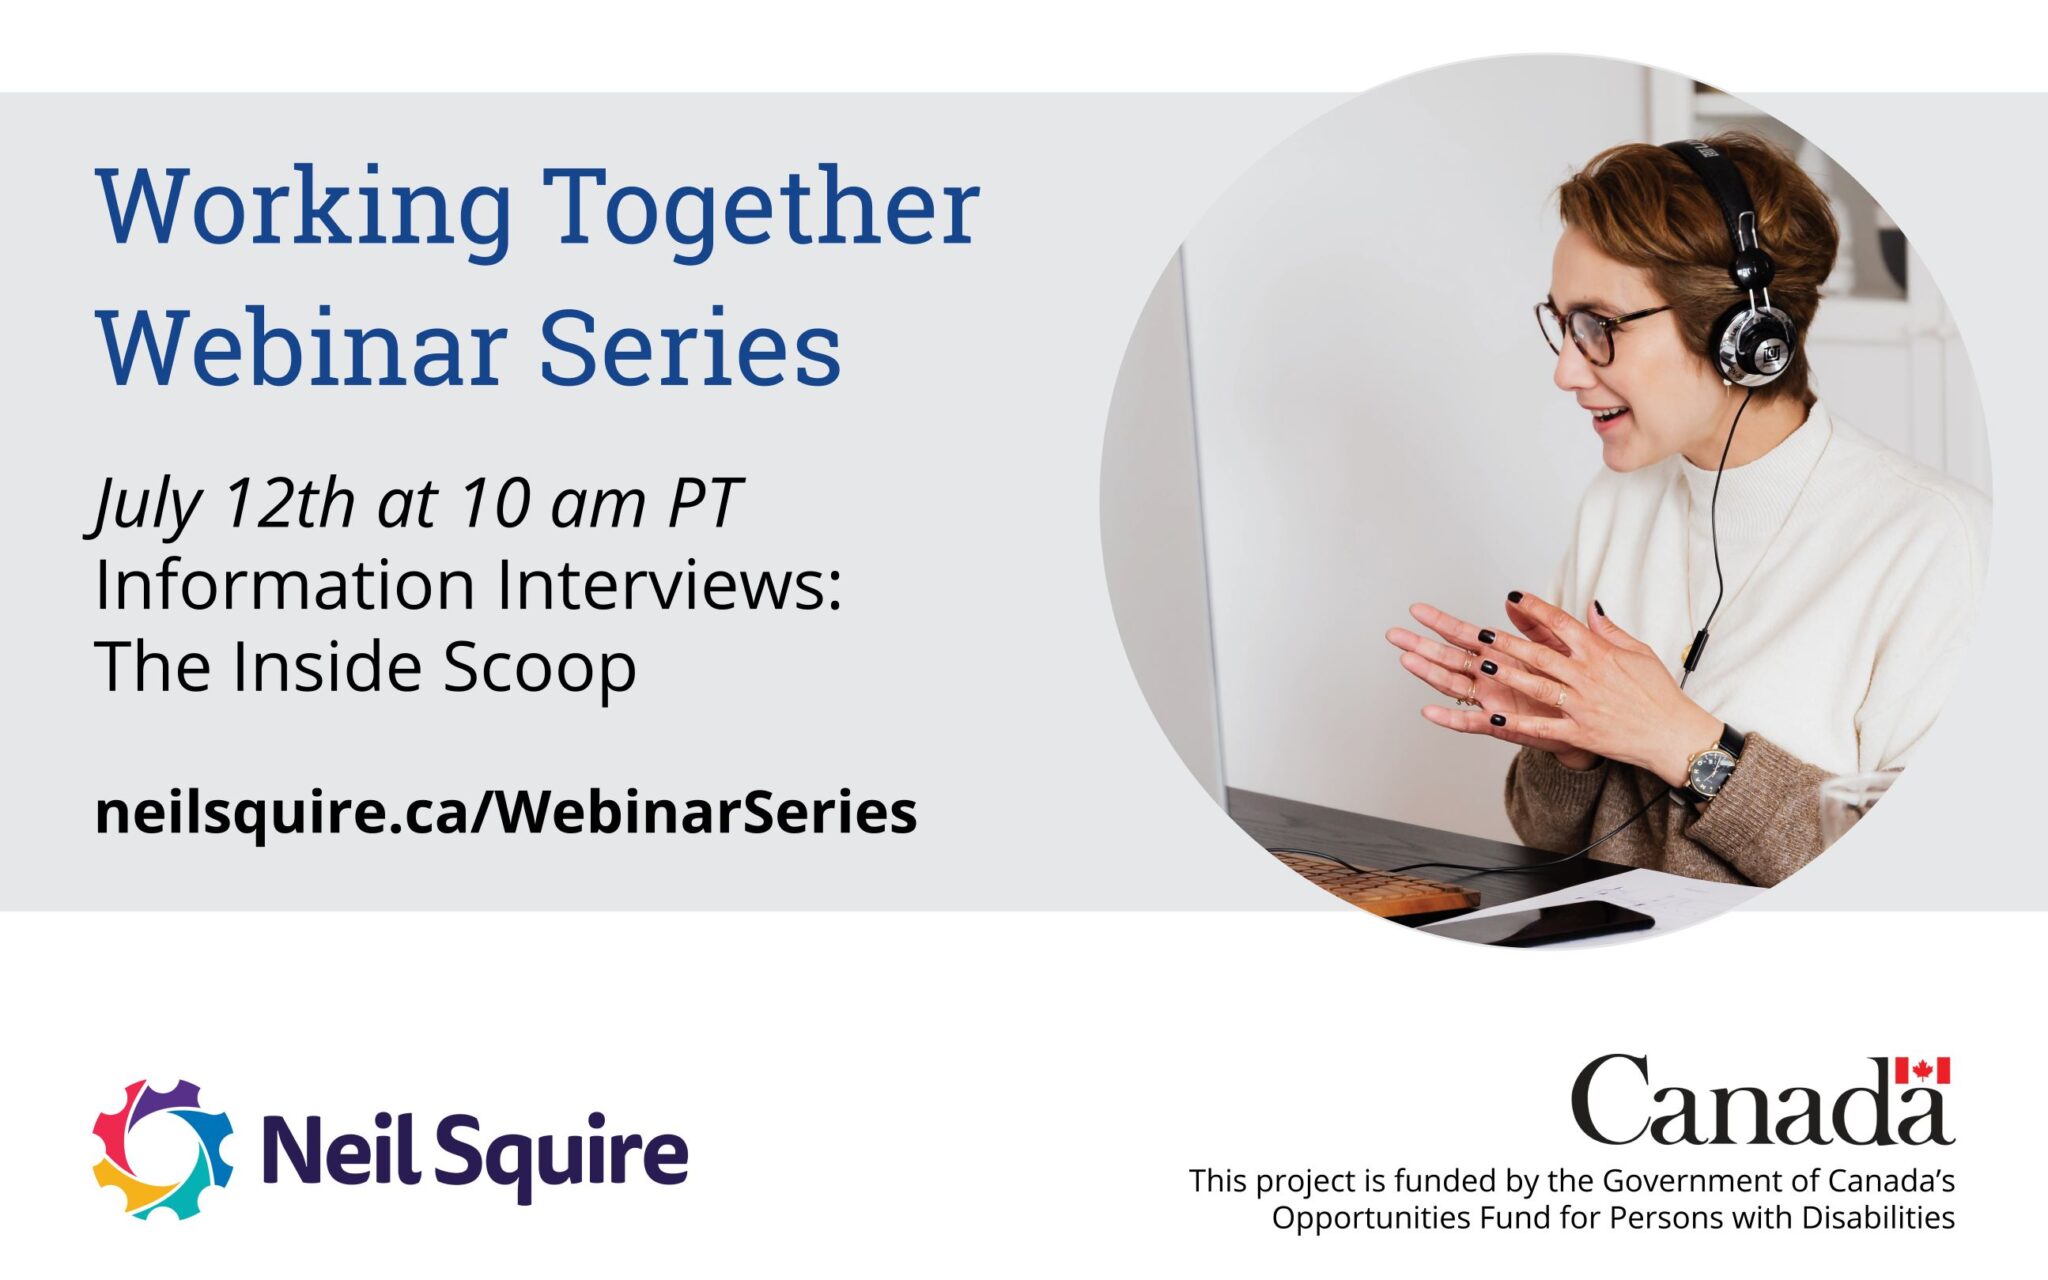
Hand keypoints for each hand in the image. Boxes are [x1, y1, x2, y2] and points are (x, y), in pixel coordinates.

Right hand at [1386, 601, 1597, 768]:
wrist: (1589, 721)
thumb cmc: (1568, 685)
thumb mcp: (1554, 646)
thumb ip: (1534, 624)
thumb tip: (1513, 598)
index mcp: (1500, 655)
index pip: (1465, 635)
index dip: (1441, 623)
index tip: (1418, 610)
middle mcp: (1489, 677)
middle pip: (1448, 658)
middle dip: (1421, 645)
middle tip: (1394, 634)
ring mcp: (1491, 700)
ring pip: (1453, 685)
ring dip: (1429, 673)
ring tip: (1407, 660)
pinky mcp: (1500, 725)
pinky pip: (1470, 722)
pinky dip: (1450, 718)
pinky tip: (1429, 711)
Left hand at [1464, 592, 1724, 788]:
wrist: (1674, 734)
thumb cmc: (1659, 693)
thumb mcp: (1639, 652)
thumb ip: (1609, 630)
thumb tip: (1590, 606)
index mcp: (1600, 654)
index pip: (1562, 624)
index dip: (1536, 608)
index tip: (1514, 597)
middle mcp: (1588, 677)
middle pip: (1541, 654)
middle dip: (1508, 642)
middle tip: (1481, 632)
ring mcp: (1583, 706)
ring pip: (1538, 687)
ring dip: (1509, 675)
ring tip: (1483, 665)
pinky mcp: (1581, 733)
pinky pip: (1544, 727)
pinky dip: (1519, 723)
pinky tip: (1495, 717)